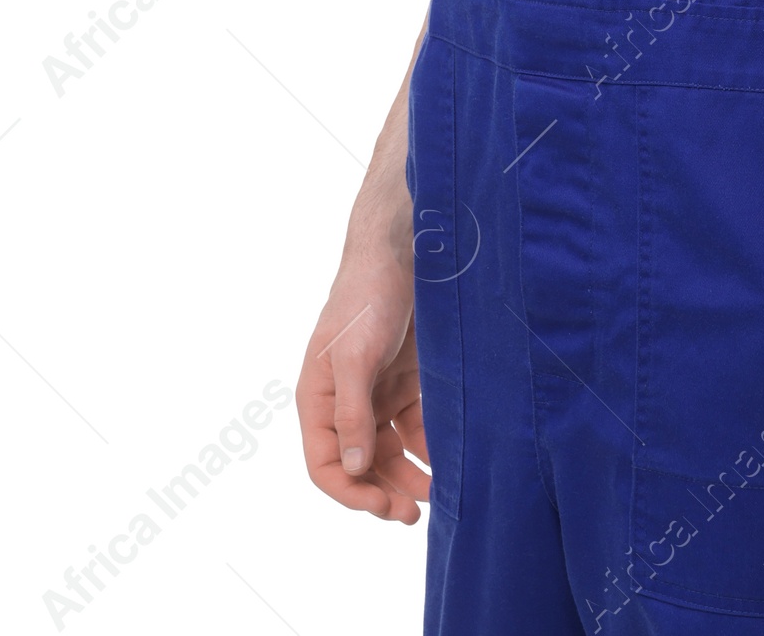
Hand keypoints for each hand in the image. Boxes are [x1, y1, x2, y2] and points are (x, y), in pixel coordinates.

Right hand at [297, 250, 429, 524]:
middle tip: (413, 514)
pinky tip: (445, 458)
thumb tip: (352, 467)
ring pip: (389, 452)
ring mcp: (377, 393)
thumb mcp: (354, 354)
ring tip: (435, 494)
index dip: (350, 492)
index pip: (325, 463)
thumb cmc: (367, 296)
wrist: (405, 250)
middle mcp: (345, 402)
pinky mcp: (407, 382)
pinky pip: (414, 428)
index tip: (383, 507)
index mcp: (318, 398)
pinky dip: (427, 448)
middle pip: (359, 464)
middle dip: (383, 492)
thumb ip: (351, 411)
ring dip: (408, 477)